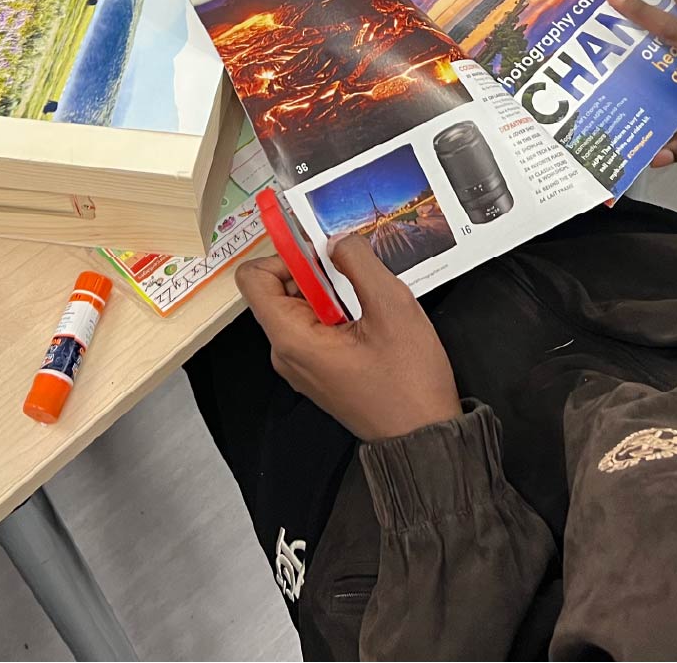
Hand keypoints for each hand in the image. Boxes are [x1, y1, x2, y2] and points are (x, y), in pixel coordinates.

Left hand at [236, 236, 461, 440]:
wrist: (423, 437)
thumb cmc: (408, 384)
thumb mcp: (392, 308)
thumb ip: (359, 264)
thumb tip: (337, 240)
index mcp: (292, 338)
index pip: (254, 279)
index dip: (283, 255)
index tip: (320, 250)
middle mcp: (287, 353)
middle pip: (279, 290)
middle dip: (316, 273)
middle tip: (357, 276)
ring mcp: (302, 365)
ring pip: (302, 308)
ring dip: (333, 294)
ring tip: (370, 304)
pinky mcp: (319, 371)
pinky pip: (316, 328)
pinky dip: (339, 314)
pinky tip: (371, 323)